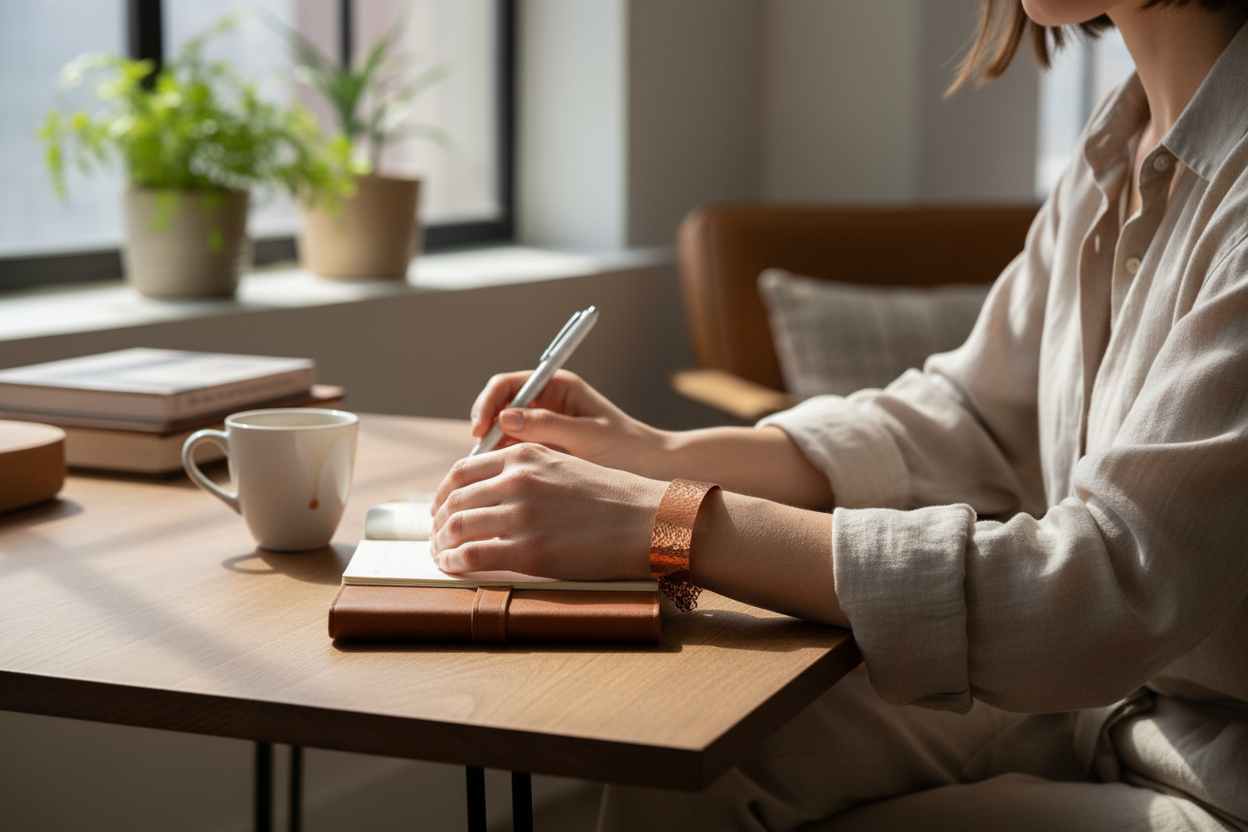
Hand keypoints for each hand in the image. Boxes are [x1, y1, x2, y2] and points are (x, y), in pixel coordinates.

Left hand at [430, 443, 666, 580]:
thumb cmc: (614, 497)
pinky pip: (472, 556)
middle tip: (435, 535)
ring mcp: (520, 517)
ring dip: (440, 543)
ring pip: (456, 527)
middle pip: (454, 500)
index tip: (440, 506)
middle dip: (437, 520)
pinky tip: (451, 567)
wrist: (647, 521)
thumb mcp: (565, 464)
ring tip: (440, 553)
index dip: (443, 492)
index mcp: (524, 456)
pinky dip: (453, 562)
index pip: (462, 472)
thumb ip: (528, 469)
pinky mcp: (527, 552)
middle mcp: (517, 482)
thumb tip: (496, 487)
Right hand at [469, 370, 664, 475]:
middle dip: (484, 430)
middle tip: (478, 459)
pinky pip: (511, 453)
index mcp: (557, 387)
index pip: (507, 385)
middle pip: (497, 408)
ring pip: (500, 434)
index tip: (480, 429)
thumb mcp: (589, 435)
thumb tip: (505, 419)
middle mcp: (544, 402)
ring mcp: (541, 427)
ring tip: (487, 476)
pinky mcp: (542, 450)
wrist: (650, 470)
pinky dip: (502, 465)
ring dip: (491, 451)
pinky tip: (500, 483)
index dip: (488, 404)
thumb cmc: (627, 447)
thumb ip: (549, 425)